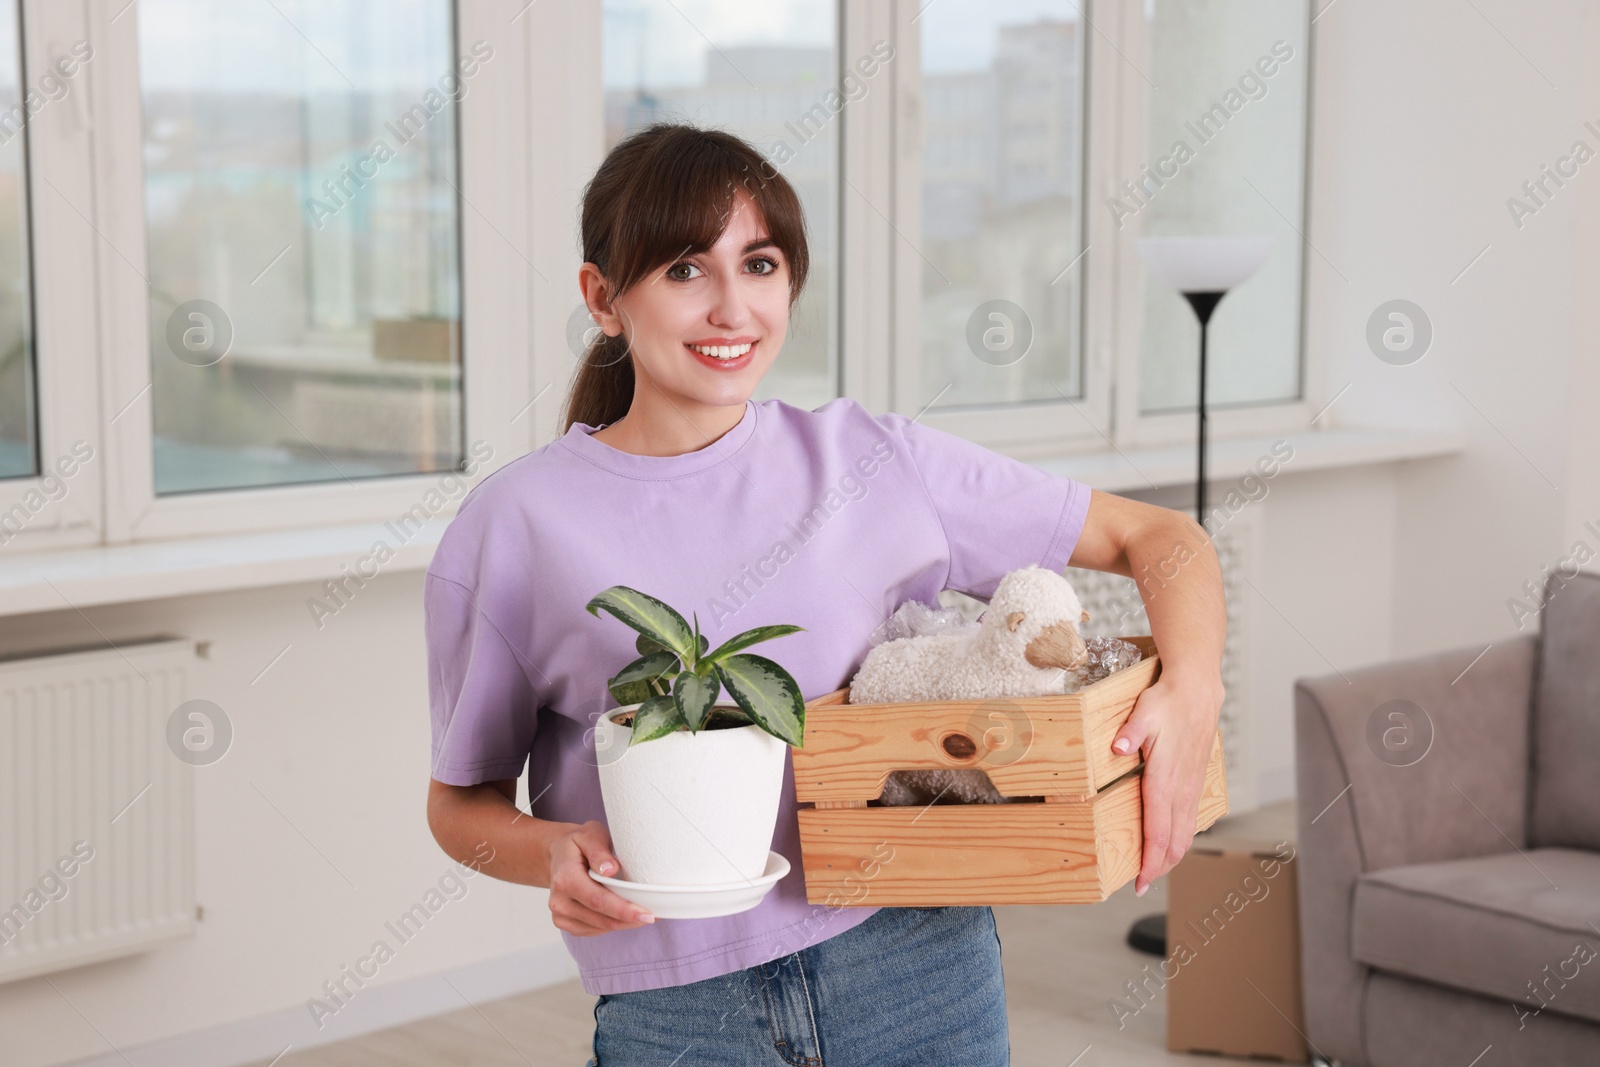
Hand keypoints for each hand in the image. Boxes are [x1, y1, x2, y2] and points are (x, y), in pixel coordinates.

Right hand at [547, 820, 656, 935]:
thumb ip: (599, 851)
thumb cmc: (578, 844)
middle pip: (602, 919)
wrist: (558, 854)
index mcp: (565, 879)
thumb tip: (610, 870)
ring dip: (624, 923)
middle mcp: (559, 901)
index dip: (624, 910)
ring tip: (642, 912)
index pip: (598, 900)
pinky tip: (623, 914)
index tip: (647, 915)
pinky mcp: (566, 923)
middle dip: (630, 920)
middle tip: (654, 916)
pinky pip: (595, 930)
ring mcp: (561, 915)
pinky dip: (613, 924)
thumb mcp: (590, 835)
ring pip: (600, 928)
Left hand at [1111, 671, 1223, 896]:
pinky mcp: (1194, 781)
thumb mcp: (1144, 712)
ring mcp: (1191, 786)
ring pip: (1185, 833)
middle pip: (1174, 841)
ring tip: (1154, 871)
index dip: (1150, 860)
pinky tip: (1172, 843)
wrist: (1198, 691)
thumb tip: (1119, 746)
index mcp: (1165, 779)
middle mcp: (1181, 789)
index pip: (1158, 830)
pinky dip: (1180, 839)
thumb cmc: (1167, 702)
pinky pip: (1190, 819)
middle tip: (1141, 884)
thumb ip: (1130, 732)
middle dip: (1158, 867)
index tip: (1139, 882)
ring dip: (1171, 856)